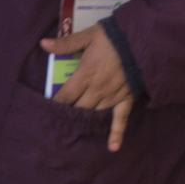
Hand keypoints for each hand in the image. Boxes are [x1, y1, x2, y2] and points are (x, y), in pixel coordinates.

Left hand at [40, 26, 135, 150]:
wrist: (141, 39)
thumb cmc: (113, 36)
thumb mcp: (88, 36)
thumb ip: (66, 44)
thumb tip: (43, 44)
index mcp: (84, 75)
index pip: (65, 95)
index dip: (56, 104)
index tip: (47, 111)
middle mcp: (96, 89)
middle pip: (78, 108)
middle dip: (68, 114)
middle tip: (59, 123)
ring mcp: (111, 96)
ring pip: (94, 114)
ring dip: (85, 122)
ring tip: (76, 132)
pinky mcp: (126, 99)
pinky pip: (120, 119)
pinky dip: (116, 133)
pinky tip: (112, 147)